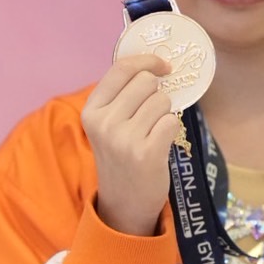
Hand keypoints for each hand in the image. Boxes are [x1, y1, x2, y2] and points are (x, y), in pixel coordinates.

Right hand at [82, 54, 180, 236]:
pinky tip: (160, 144)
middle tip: (151, 114)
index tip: (163, 66)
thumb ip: (122, 95)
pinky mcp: (147, 153)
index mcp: (91, 111)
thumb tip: (154, 63)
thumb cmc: (121, 157)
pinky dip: (171, 129)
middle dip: (157, 93)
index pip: (121, 69)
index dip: (147, 60)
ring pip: (162, 100)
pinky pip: (171, 121)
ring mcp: (124, 139)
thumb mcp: (108, 125)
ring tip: (153, 133)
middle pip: (146, 82)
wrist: (124, 203)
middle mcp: (104, 123)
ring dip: (164, 113)